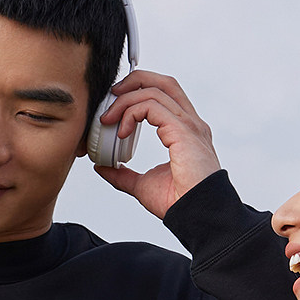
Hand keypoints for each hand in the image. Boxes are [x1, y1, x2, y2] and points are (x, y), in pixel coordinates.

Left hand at [93, 70, 221, 217]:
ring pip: (154, 91)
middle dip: (133, 82)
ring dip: (126, 100)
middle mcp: (190, 123)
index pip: (164, 96)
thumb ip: (123, 175)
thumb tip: (103, 168)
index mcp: (185, 132)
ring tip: (109, 118)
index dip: (137, 95)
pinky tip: (121, 131)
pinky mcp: (182, 131)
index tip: (115, 111)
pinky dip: (132, 112)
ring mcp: (188, 125)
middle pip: (162, 83)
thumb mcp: (143, 186)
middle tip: (110, 97)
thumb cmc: (180, 203)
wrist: (196, 216)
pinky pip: (152, 106)